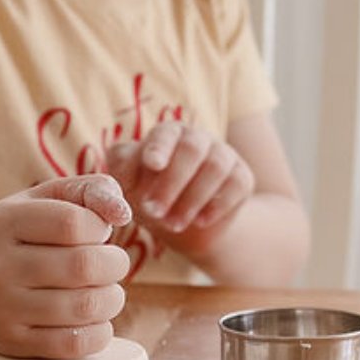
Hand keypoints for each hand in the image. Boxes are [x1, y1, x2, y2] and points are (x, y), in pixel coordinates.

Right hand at [0, 174, 132, 358]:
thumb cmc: (24, 237)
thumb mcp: (45, 201)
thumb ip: (90, 191)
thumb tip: (121, 214)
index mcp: (1, 222)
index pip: (71, 222)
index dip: (100, 228)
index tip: (98, 233)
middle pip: (83, 266)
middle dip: (115, 264)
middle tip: (114, 264)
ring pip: (83, 306)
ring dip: (112, 299)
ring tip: (107, 292)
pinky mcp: (10, 344)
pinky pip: (72, 344)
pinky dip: (99, 332)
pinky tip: (94, 320)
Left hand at [107, 120, 252, 237]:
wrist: (182, 225)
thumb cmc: (148, 197)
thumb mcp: (128, 186)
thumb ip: (122, 172)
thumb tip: (118, 165)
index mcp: (167, 134)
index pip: (165, 134)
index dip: (159, 147)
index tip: (152, 164)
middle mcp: (197, 138)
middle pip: (192, 148)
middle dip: (172, 182)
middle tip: (155, 211)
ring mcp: (223, 155)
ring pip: (216, 167)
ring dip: (192, 199)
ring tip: (173, 225)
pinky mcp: (242, 177)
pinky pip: (236, 185)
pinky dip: (218, 205)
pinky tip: (199, 221)